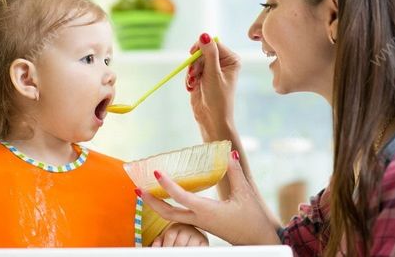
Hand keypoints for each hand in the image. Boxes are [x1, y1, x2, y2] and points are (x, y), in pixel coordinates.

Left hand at [139, 151, 279, 245]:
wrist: (258, 242)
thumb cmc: (253, 220)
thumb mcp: (245, 194)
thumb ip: (235, 172)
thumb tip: (229, 153)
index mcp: (207, 211)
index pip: (181, 197)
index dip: (167, 185)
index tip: (156, 173)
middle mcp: (199, 219)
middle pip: (167, 213)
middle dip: (150, 201)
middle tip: (137, 189)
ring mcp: (200, 223)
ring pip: (171, 217)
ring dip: (156, 205)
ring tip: (145, 192)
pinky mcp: (203, 224)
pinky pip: (180, 217)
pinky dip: (168, 208)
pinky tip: (166, 199)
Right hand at [186, 33, 240, 139]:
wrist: (211, 118)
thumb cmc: (218, 98)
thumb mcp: (213, 74)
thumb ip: (208, 54)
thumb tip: (204, 35)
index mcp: (231, 59)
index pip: (213, 44)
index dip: (201, 47)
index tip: (192, 54)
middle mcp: (223, 63)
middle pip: (202, 52)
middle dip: (195, 63)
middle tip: (193, 74)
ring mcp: (212, 70)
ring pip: (195, 61)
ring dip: (191, 72)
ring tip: (193, 83)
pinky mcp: (202, 77)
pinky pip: (191, 70)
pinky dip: (189, 79)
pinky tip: (192, 88)